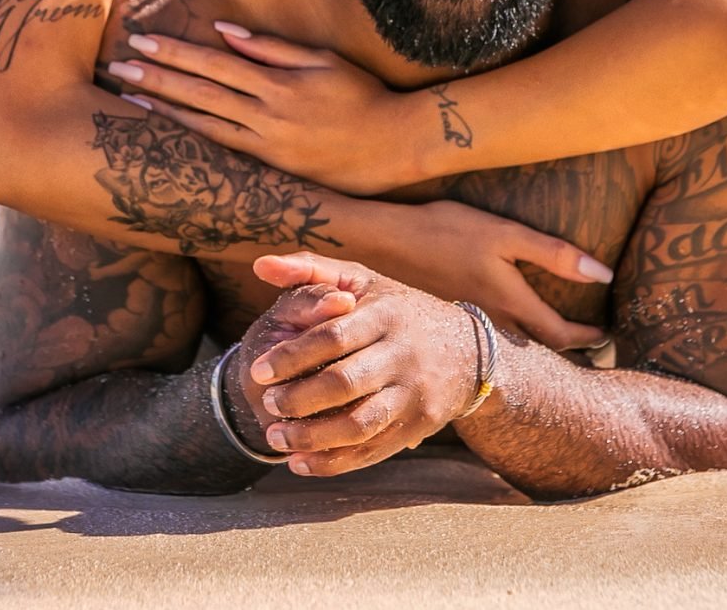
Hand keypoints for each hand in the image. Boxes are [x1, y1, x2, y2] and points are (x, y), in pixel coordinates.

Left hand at [105, 23, 418, 194]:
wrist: (393, 147)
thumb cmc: (361, 95)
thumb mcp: (323, 61)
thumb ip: (272, 48)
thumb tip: (224, 32)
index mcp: (279, 85)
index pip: (214, 64)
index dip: (174, 53)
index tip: (141, 41)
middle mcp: (267, 118)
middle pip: (199, 95)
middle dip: (156, 81)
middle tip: (119, 68)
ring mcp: (267, 148)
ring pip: (203, 127)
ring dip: (163, 112)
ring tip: (128, 100)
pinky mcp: (271, 170)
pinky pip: (222, 152)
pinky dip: (191, 140)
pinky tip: (168, 131)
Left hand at [240, 252, 484, 476]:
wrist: (467, 352)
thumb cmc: (398, 310)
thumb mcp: (363, 280)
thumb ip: (311, 271)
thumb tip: (261, 265)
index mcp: (386, 314)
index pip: (334, 336)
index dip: (293, 355)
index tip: (259, 370)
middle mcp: (402, 354)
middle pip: (344, 383)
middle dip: (298, 399)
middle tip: (266, 405)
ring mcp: (412, 394)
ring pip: (358, 424)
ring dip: (311, 437)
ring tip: (276, 437)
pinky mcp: (416, 425)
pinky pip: (371, 450)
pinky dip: (333, 462)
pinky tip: (300, 461)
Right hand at [364, 200, 610, 350]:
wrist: (383, 243)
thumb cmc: (445, 231)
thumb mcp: (505, 233)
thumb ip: (554, 254)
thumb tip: (604, 274)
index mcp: (511, 304)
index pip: (562, 335)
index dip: (589, 337)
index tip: (605, 334)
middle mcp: (492, 326)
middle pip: (540, 350)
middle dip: (568, 349)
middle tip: (588, 345)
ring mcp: (466, 328)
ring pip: (512, 350)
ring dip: (537, 349)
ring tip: (552, 340)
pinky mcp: (446, 323)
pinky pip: (485, 344)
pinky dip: (506, 344)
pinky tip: (503, 333)